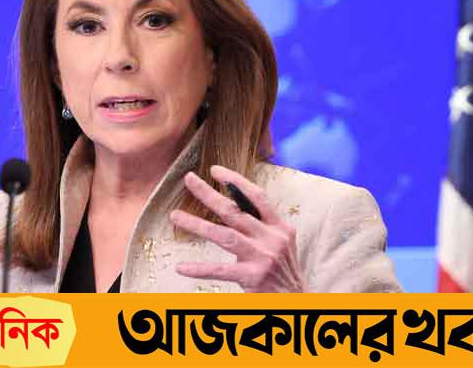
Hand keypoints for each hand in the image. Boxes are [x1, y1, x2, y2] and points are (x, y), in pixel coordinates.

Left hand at [170, 165, 305, 292]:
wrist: (297, 301)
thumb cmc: (283, 272)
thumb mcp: (279, 243)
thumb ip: (260, 227)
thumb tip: (233, 207)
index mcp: (279, 227)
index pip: (257, 196)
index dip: (235, 181)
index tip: (215, 170)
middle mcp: (272, 238)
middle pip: (235, 211)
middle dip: (209, 193)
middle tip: (189, 179)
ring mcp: (263, 257)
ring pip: (224, 235)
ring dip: (197, 224)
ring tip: (175, 216)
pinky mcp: (253, 277)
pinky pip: (220, 270)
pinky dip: (199, 268)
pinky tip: (181, 267)